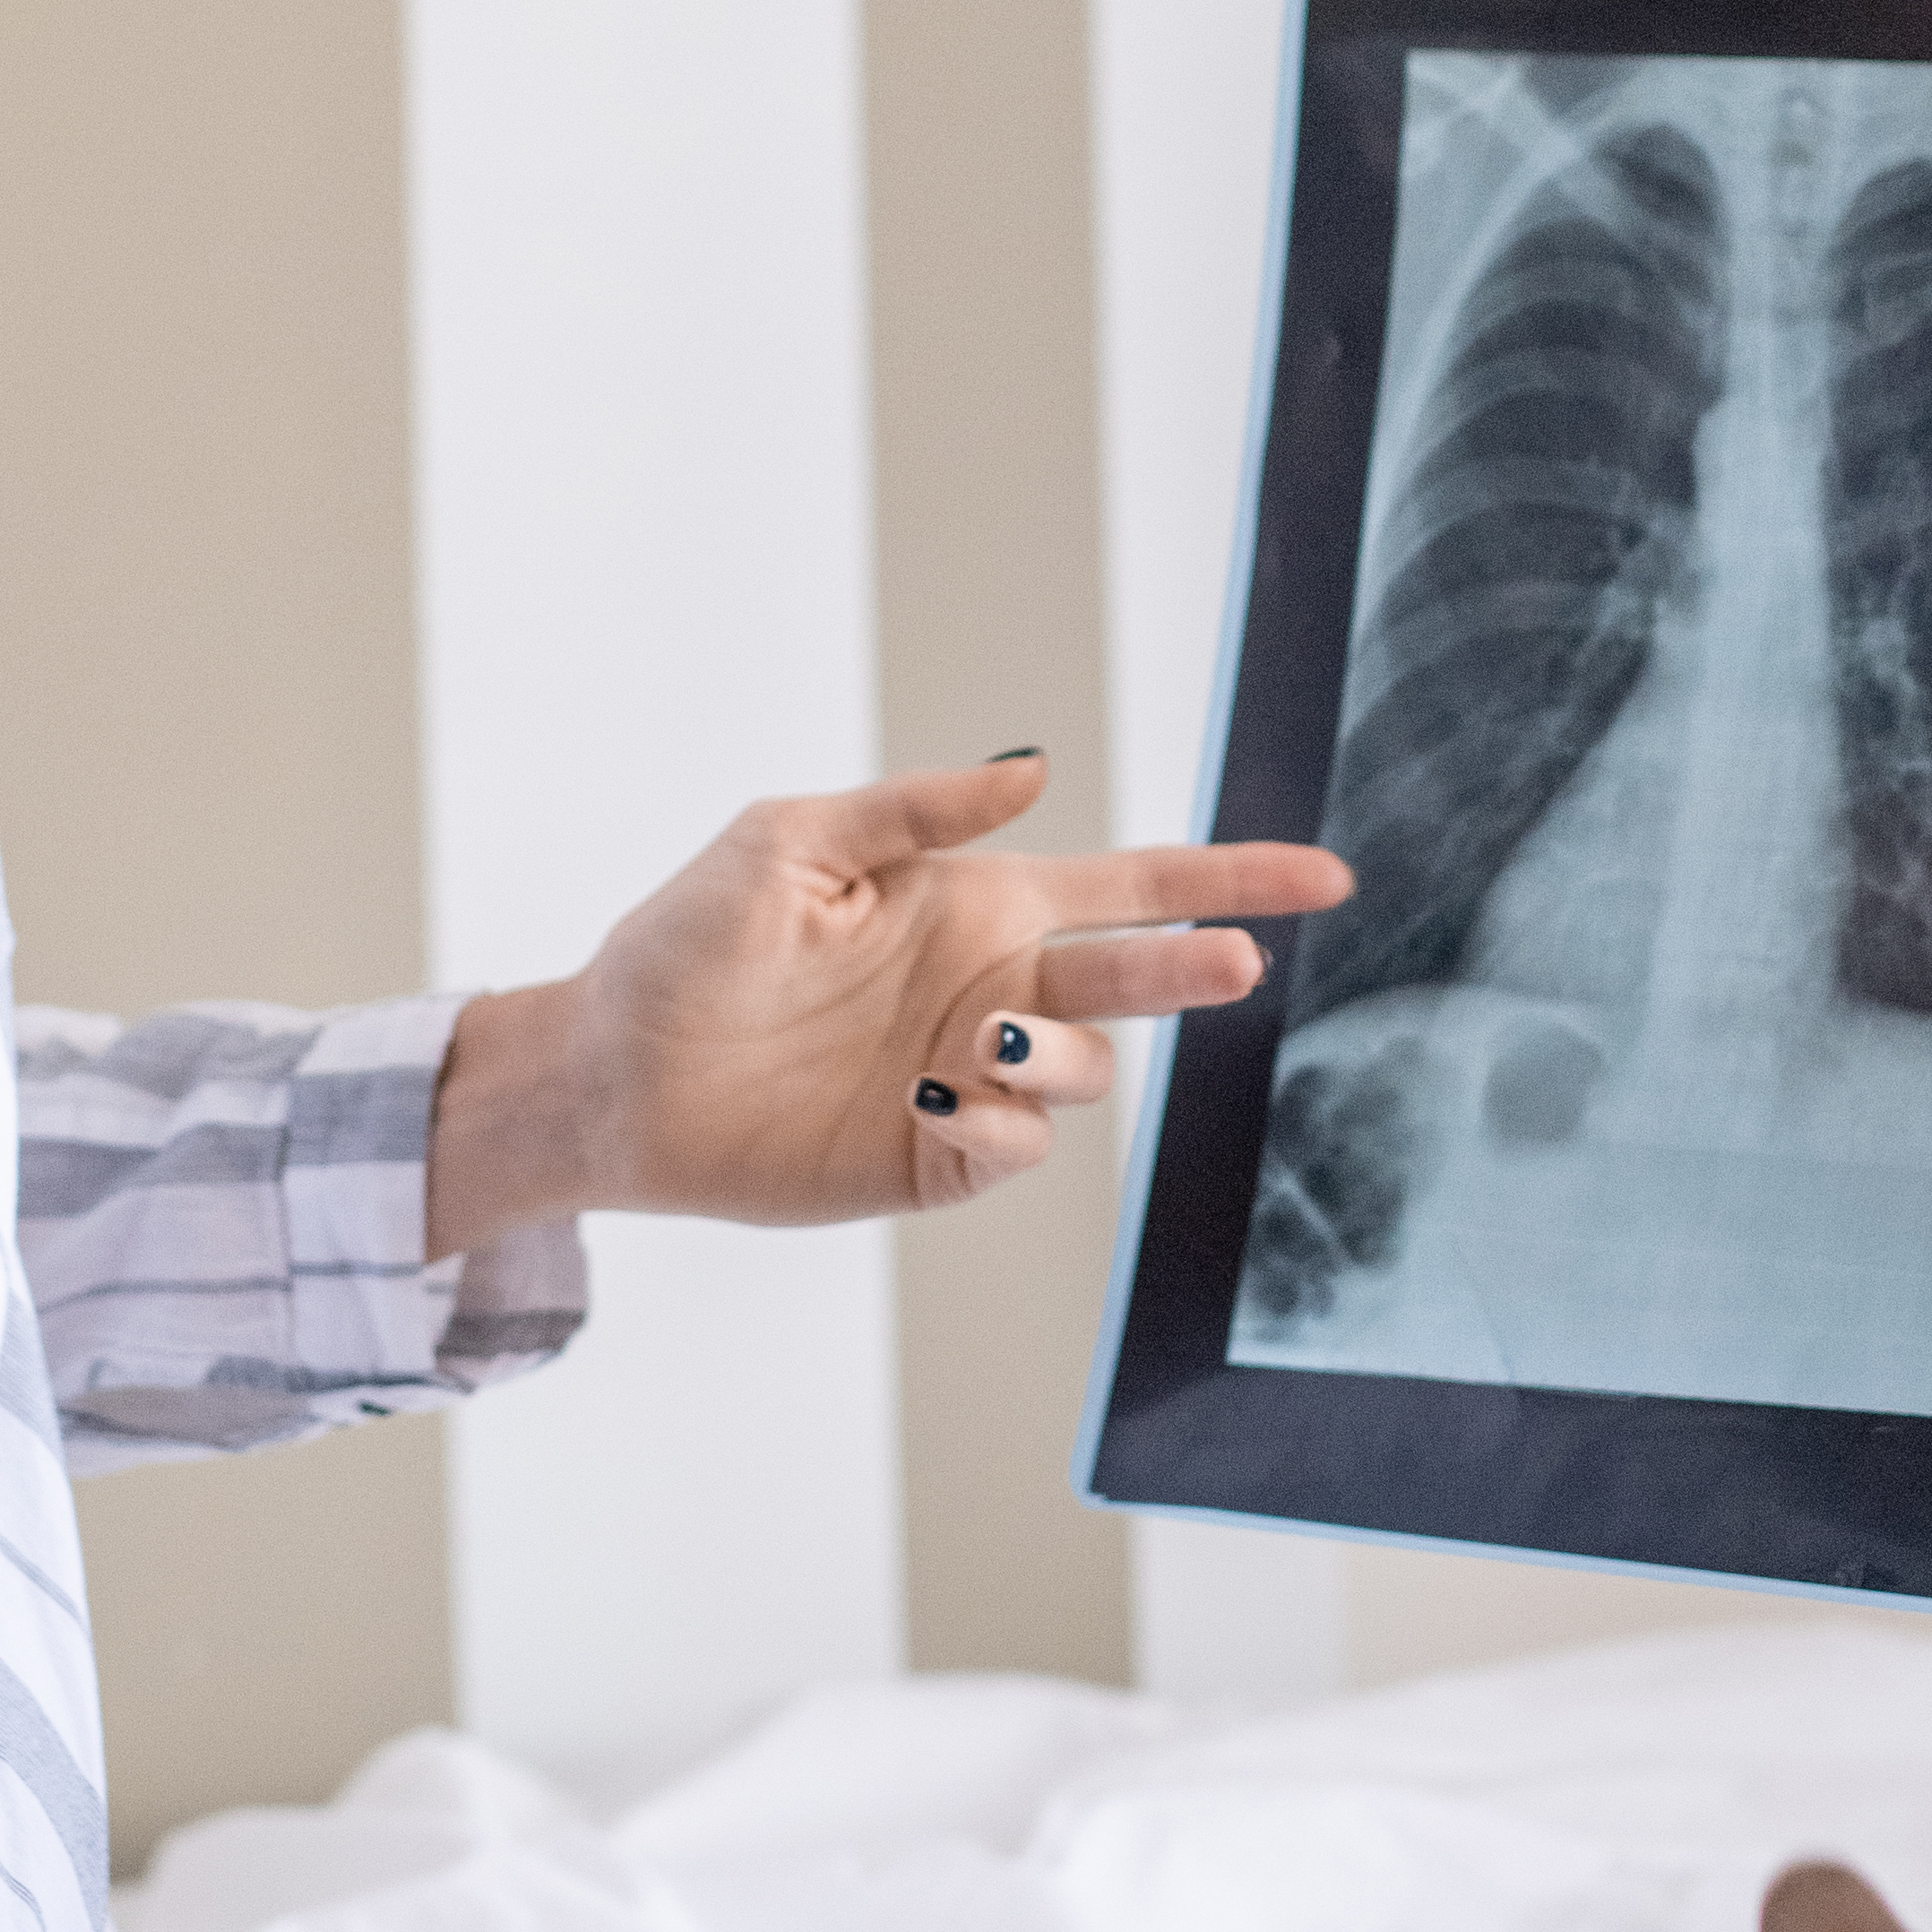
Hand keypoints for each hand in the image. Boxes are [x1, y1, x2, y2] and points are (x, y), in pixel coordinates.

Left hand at [422, 752, 1348, 1244]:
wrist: (613, 1071)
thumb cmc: (687, 944)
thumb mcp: (788, 841)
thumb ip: (914, 808)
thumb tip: (1031, 769)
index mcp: (975, 906)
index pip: (1130, 889)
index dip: (1226, 880)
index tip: (1319, 878)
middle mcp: (989, 992)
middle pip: (1134, 981)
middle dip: (1193, 969)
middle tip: (1230, 963)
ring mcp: (968, 1082)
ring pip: (1082, 1074)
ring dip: (1059, 1056)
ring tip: (985, 1042)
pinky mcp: (934, 1162)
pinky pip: (1014, 1150)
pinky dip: (1001, 1127)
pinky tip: (938, 1100)